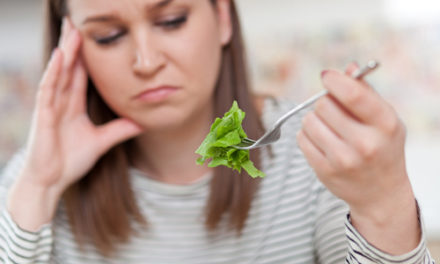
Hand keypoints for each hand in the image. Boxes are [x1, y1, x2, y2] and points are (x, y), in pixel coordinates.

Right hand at [18, 17, 142, 194]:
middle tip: (78, 23)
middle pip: (69, 68)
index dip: (87, 56)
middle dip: (73, 46)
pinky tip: (59, 56)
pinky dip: (54, 72)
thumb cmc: (70, 161)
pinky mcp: (44, 115)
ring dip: (65, 51)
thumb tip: (143, 122)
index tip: (93, 38)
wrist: (52, 181)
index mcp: (74, 105)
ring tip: (71, 30)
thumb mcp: (102, 141)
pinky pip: (48, 89)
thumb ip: (120, 129)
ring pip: (59, 73)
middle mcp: (62, 101)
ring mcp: (51, 106)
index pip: (81, 75)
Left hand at [296, 63, 419, 253]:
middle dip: (325, 102)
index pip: (353, 94)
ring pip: (309, 121)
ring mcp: (343, 160)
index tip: (327, 76)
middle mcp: (365, 144)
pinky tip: (323, 142)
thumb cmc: (383, 147)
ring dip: (315, 120)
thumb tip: (348, 68)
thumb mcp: (384, 119)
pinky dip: (308, 135)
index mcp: (385, 124)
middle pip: (324, 105)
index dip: (335, 80)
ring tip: (329, 129)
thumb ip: (366, 92)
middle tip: (334, 111)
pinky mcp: (324, 171)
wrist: (381, 192)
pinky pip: (301, 139)